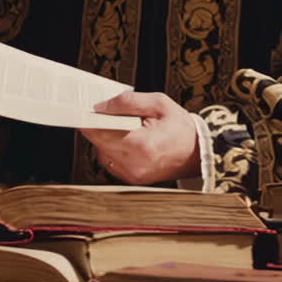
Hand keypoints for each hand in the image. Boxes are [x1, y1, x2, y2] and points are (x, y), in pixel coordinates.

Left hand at [79, 92, 199, 184]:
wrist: (198, 152)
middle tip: (112, 115)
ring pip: (102, 152)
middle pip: (98, 142)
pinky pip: (111, 161)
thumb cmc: (181, 127)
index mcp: (141, 145)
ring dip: (107, 138)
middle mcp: (134, 164)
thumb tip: (102, 106)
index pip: (100, 132)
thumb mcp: (158, 103)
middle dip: (100, 126)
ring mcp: (132, 174)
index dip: (89, 120)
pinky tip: (129, 141)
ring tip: (127, 129)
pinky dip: (114, 149)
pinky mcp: (132, 179)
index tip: (83, 111)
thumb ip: (128, 102)